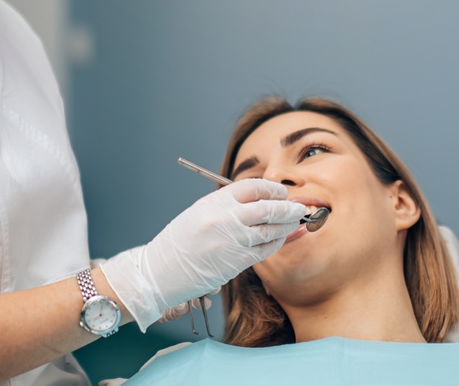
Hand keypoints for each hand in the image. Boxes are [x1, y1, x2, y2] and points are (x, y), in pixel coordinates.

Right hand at [100, 179, 305, 329]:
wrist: (159, 271)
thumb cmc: (179, 243)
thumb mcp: (199, 213)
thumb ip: (227, 205)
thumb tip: (258, 200)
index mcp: (214, 202)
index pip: (252, 187)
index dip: (271, 189)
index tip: (280, 192)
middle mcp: (224, 218)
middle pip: (267, 207)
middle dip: (287, 207)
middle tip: (298, 207)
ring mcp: (231, 241)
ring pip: (270, 229)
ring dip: (287, 225)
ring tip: (296, 221)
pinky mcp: (235, 262)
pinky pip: (265, 250)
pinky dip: (276, 242)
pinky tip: (281, 238)